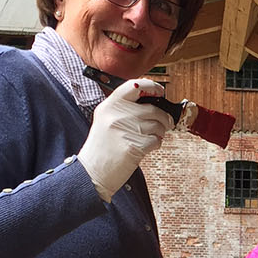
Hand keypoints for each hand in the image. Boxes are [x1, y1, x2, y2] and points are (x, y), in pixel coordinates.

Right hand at [78, 77, 171, 200]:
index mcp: (109, 105)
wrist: (92, 172)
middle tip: (165, 123)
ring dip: (160, 132)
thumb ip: (125, 109)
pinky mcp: (133, 145)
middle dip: (164, 117)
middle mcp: (117, 114)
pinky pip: (156, 140)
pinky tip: (146, 148)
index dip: (151, 87)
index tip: (159, 92)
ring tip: (151, 138)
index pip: (134, 85)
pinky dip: (156, 144)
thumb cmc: (102, 148)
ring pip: (157, 125)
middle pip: (152, 109)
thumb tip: (153, 102)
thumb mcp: (106, 121)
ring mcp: (125, 129)